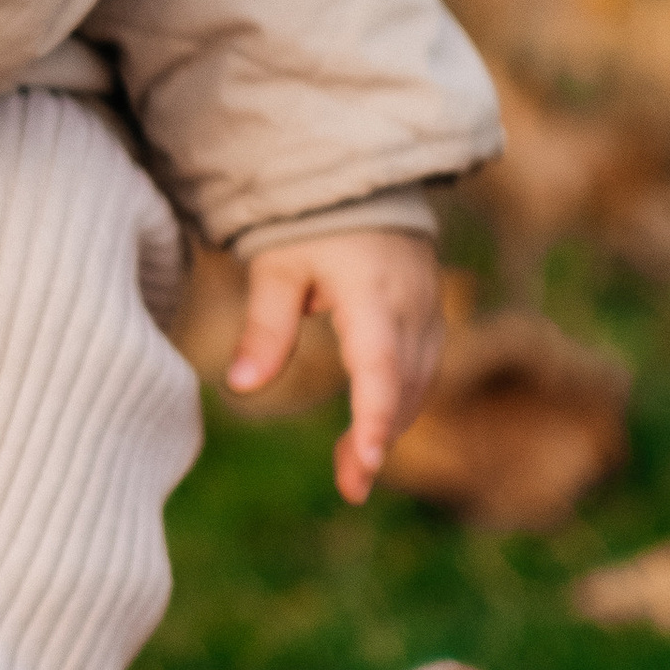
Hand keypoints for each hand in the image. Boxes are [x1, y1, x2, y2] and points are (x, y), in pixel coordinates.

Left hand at [225, 230, 446, 506]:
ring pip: (418, 385)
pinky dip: (398, 404)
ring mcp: (429, 313)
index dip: (374, 417)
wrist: (360, 183)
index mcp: (374, 294)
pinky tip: (368, 433)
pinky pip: (422, 372)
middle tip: (349, 486)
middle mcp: (413, 307)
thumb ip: (265, 326)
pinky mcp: (430, 318)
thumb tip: (239, 387)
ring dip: (388, 426)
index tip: (367, 462)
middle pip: (404, 387)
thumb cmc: (312, 223)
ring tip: (351, 472)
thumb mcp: (277, 267)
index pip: (380, 366)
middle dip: (378, 438)